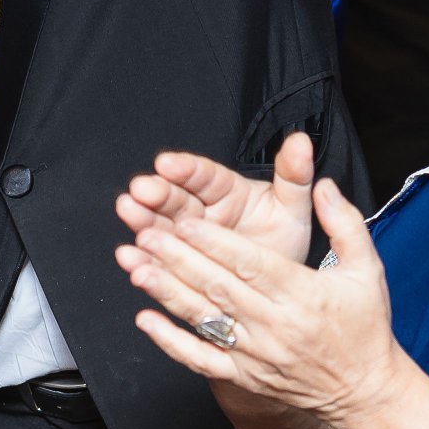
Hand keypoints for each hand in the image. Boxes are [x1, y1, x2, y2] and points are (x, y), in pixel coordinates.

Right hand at [116, 130, 322, 267]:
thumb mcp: (293, 208)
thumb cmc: (283, 240)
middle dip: (156, 192)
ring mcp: (186, 239)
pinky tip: (129, 258)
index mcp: (227, 191)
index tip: (167, 163)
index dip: (185, 168)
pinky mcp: (178, 267)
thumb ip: (293, 175)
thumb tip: (301, 141)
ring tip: (127, 212)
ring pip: (160, 225)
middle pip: (176, 198)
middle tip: (139, 189)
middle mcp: (201, 211)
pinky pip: (158, 262)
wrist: (280, 286)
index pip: (204, 176)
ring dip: (141, 219)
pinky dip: (143, 260)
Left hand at [119, 176, 405, 428]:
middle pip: (219, 287)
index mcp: (304, 295)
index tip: (186, 220)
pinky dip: (170, 340)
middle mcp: (276, 326)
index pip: (251, 264)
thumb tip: (322, 184)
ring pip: (204, 319)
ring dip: (166, 291)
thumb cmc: (366, 328)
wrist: (367, 393)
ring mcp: (256, 355)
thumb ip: (344, 223)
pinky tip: (145, 319)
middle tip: (147, 233)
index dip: (215, 242)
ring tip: (137, 266)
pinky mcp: (245, 377)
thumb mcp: (367, 268)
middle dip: (179, 258)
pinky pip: (201, 359)